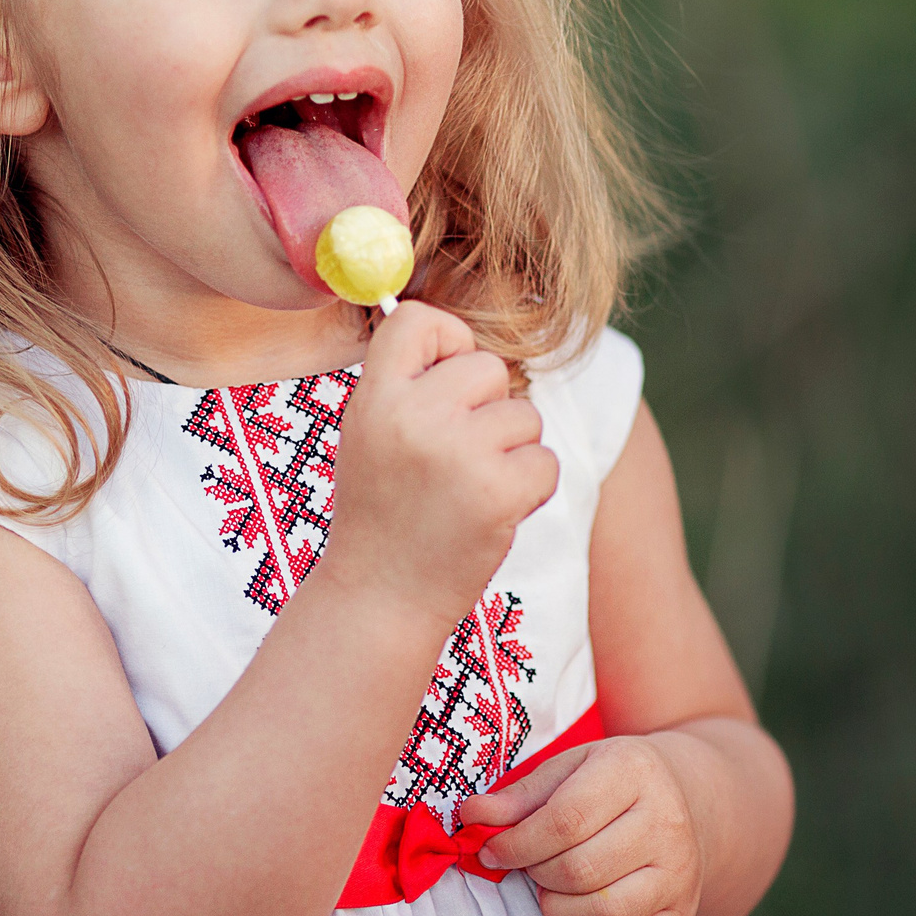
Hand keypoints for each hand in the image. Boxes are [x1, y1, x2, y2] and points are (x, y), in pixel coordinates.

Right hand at [319, 302, 558, 632]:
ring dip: (512, 453)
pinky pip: (545, 460)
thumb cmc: (382, 511)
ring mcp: (458, 454)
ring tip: (468, 490)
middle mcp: (414, 417)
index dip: (446, 343)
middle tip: (456, 458)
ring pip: (525, 416)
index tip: (443, 382)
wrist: (380, 597)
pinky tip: (492, 513)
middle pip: (488, 367)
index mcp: (375, 398)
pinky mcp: (497, 492)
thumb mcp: (370, 433)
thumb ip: (410, 386)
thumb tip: (469, 339)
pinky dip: (531, 488)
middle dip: (488, 409)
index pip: (417, 319)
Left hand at [458, 736, 702, 915]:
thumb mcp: (568, 768)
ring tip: (549, 896)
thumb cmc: (610, 783)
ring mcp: (679, 873)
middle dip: (538, 877)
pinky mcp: (681, 914)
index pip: (566, 820)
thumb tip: (472, 817)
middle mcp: (665, 822)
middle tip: (529, 870)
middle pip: (583, 870)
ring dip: (559, 914)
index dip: (518, 844)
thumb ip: (520, 795)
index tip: (492, 852)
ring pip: (607, 913)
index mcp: (632, 771)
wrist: (687, 800)